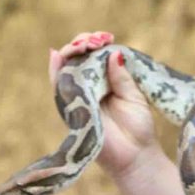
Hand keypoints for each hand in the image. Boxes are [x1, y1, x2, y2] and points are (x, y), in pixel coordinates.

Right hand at [49, 32, 163, 177]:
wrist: (136, 156)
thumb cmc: (138, 128)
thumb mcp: (134, 97)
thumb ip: (122, 77)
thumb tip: (115, 53)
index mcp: (105, 82)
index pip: (94, 56)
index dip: (95, 44)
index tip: (106, 38)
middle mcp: (89, 88)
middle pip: (77, 59)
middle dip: (82, 44)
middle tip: (95, 40)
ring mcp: (78, 99)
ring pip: (66, 70)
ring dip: (71, 53)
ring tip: (80, 44)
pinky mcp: (71, 111)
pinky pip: (59, 90)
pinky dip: (56, 72)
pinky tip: (56, 56)